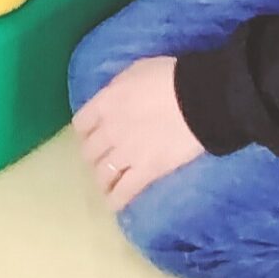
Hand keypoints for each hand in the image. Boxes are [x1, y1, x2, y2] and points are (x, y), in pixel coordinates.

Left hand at [74, 56, 205, 211]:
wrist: (197, 100)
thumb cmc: (169, 78)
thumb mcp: (134, 72)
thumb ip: (118, 89)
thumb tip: (115, 98)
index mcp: (104, 103)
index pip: (81, 123)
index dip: (84, 131)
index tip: (89, 135)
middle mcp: (109, 130)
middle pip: (90, 150)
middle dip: (92, 156)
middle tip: (99, 161)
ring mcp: (126, 153)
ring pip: (103, 173)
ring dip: (101, 179)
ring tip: (105, 185)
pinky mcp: (147, 171)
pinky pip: (125, 190)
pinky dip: (116, 199)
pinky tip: (113, 205)